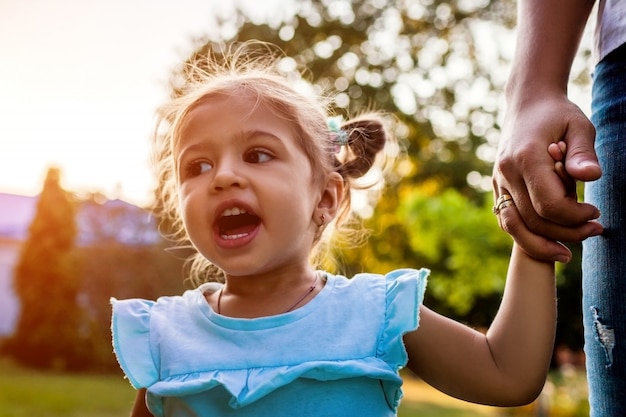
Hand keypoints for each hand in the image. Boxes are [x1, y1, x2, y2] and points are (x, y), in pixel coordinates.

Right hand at [493, 94, 602, 261]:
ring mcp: (498, 181)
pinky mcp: (498, 188)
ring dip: (541, 244)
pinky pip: (507, 220)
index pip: (549, 204)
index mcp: (525, 158)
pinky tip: (548, 242)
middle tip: (594, 229)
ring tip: (568, 253)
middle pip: (533, 220)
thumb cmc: (558, 114)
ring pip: (514, 226)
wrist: (527, 104)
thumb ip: (583, 153)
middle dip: (565, 233)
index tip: (596, 212)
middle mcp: (506, 173)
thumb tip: (592, 177)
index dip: (574, 216)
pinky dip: (526, 236)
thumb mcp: (579, 126)